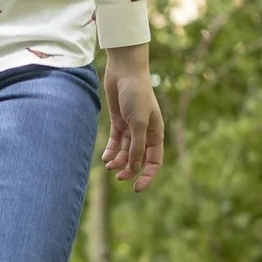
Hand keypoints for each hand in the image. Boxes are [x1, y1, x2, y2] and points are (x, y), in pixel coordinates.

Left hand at [100, 43, 163, 191]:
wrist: (124, 72)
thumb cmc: (136, 95)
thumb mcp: (137, 122)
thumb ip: (137, 146)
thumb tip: (135, 168)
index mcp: (155, 134)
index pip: (154, 162)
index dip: (147, 176)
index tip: (137, 188)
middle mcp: (144, 133)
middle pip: (139, 159)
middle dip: (129, 170)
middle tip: (119, 177)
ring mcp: (131, 127)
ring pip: (126, 152)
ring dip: (119, 161)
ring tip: (109, 166)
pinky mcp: (119, 121)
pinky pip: (116, 142)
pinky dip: (112, 151)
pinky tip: (105, 158)